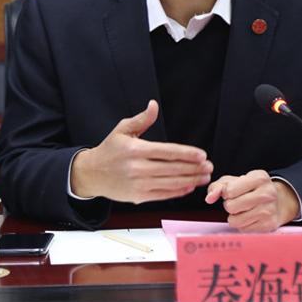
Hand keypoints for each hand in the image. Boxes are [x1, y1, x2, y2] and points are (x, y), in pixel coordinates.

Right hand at [70, 100, 212, 202]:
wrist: (92, 174)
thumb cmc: (109, 150)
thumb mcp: (122, 130)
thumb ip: (141, 119)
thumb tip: (154, 105)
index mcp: (135, 150)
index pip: (167, 152)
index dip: (187, 154)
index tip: (202, 155)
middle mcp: (137, 168)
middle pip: (172, 168)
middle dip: (194, 168)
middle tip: (209, 167)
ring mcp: (139, 183)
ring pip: (170, 183)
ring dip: (190, 180)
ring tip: (204, 177)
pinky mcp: (139, 196)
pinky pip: (163, 194)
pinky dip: (178, 191)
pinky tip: (189, 186)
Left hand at [204, 170, 299, 232]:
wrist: (277, 202)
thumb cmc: (250, 190)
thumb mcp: (235, 182)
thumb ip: (218, 187)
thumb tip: (209, 199)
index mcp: (259, 178)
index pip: (230, 190)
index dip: (226, 193)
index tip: (233, 192)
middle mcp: (267, 193)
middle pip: (231, 206)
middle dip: (229, 205)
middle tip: (238, 202)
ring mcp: (269, 210)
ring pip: (235, 220)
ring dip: (234, 217)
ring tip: (243, 211)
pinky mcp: (268, 225)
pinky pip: (243, 230)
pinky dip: (242, 225)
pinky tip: (250, 218)